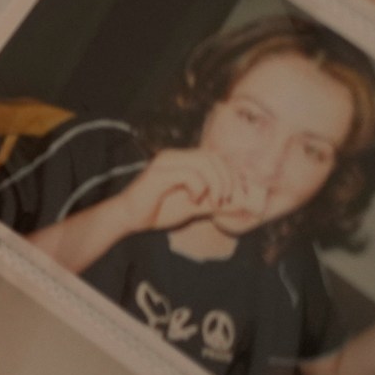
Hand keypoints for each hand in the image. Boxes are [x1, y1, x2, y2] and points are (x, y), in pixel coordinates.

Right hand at [106, 147, 259, 235]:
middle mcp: (174, 155)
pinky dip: (199, 189)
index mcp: (182, 159)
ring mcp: (165, 162)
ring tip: (211, 202)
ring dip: (215, 184)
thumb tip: (244, 204)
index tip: (232, 198)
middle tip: (222, 201)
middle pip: (213, 157)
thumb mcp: (196, 206)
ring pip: (204, 162)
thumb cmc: (159, 210)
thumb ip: (217, 202)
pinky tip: (193, 200)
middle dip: (226, 180)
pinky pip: (189, 174)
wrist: (130, 219)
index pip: (216, 157)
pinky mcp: (158, 174)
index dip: (231, 176)